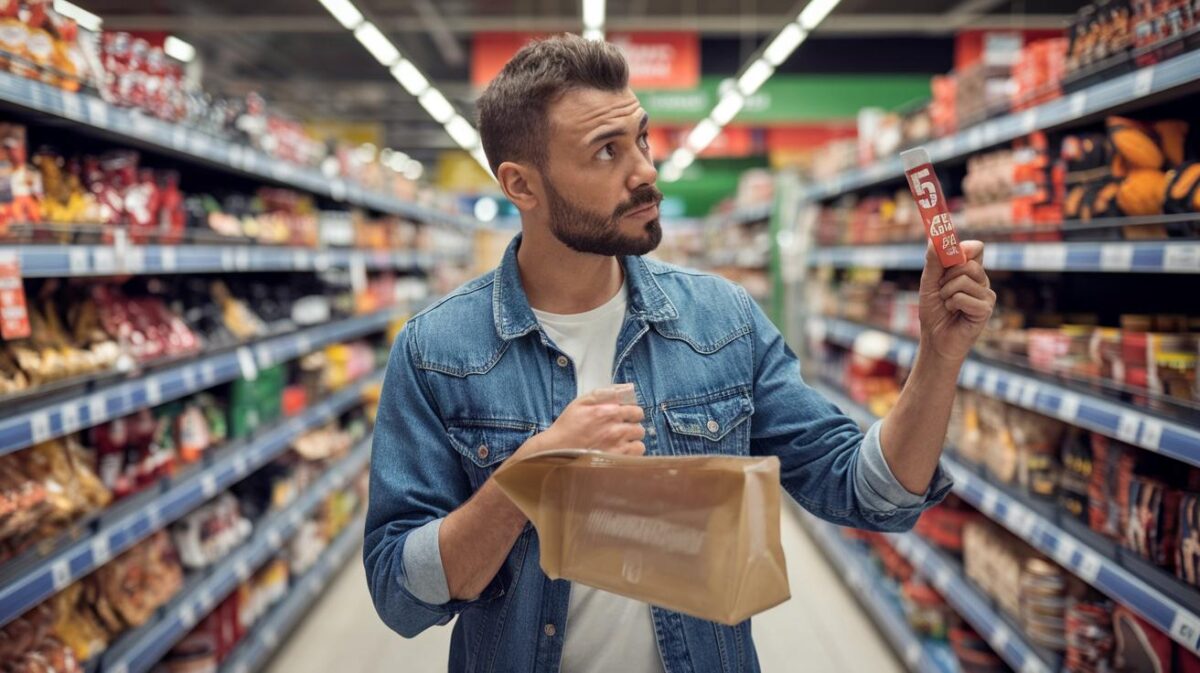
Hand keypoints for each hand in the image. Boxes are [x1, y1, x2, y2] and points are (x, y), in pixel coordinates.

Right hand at [516, 384, 645, 458]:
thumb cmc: (569, 425)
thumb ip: (606, 392)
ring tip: (621, 440)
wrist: (557, 450)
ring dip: (632, 438)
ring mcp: (618, 446)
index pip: (635, 409)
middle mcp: (616, 428)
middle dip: (632, 424)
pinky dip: (632, 451)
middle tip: (621, 428)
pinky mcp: (617, 460)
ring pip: (639, 438)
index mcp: (609, 411)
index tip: (624, 415)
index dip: (631, 411)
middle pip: (639, 424)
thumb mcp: (582, 401)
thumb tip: (628, 388)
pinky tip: (621, 450)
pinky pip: (637, 452)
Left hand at [918, 240, 994, 362]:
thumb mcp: (929, 283)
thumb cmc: (934, 311)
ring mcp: (986, 295)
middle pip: (968, 263)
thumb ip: (933, 262)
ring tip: (947, 304)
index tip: (949, 252)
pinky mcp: (986, 309)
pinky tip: (954, 312)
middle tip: (942, 290)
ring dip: (946, 293)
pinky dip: (952, 304)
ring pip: (963, 279)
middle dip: (947, 276)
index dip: (963, 247)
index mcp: (970, 271)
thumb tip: (933, 239)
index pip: (976, 248)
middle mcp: (981, 281)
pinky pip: (963, 297)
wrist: (935, 339)